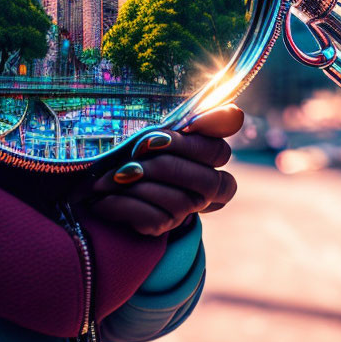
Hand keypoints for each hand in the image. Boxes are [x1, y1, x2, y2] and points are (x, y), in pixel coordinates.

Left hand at [82, 104, 242, 236]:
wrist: (103, 175)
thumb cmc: (140, 142)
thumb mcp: (167, 125)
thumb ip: (206, 120)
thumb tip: (236, 114)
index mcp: (210, 157)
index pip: (218, 152)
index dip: (191, 145)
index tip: (160, 136)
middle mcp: (206, 187)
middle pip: (205, 181)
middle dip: (166, 165)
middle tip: (135, 151)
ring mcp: (185, 209)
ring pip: (180, 202)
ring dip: (143, 185)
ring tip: (115, 174)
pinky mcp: (161, 227)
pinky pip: (152, 220)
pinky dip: (125, 205)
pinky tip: (104, 197)